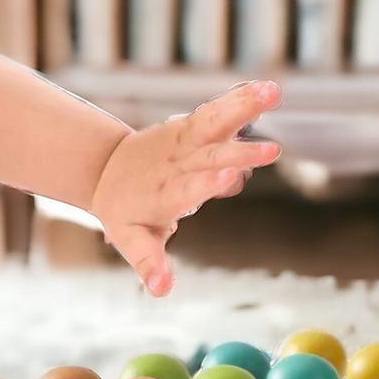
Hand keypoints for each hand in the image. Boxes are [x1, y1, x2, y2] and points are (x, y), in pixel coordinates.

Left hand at [90, 79, 280, 295]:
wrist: (105, 167)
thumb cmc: (125, 212)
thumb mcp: (132, 240)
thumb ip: (149, 263)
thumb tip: (161, 291)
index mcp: (164, 193)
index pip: (187, 189)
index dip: (207, 184)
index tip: (229, 178)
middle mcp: (178, 163)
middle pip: (210, 156)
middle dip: (240, 154)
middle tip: (272, 152)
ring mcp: (185, 140)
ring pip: (214, 121)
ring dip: (243, 107)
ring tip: (273, 92)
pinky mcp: (191, 125)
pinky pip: (217, 111)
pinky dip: (238, 99)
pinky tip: (267, 87)